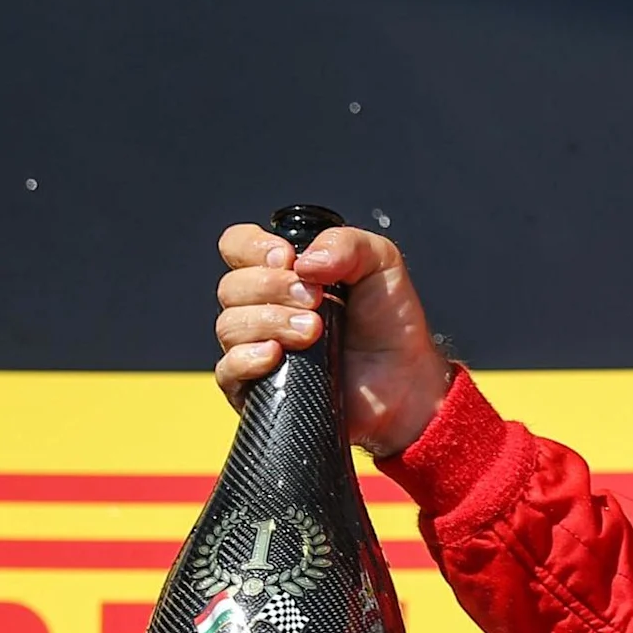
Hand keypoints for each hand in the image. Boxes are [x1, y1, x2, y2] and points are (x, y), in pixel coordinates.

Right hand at [211, 221, 452, 456]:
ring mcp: (257, 348)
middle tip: (318, 301)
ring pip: (229, 325)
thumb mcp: (380, 263)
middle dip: (273, 287)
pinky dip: (247, 358)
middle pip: (231, 286)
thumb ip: (344, 243)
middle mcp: (264, 307)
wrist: (405, 381)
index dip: (253, 247)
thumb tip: (302, 262)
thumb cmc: (391, 325)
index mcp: (284, 273)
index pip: (238, 246)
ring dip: (270, 322)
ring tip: (314, 332)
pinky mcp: (258, 389)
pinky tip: (277, 355)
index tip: (287, 258)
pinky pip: (226, 370)